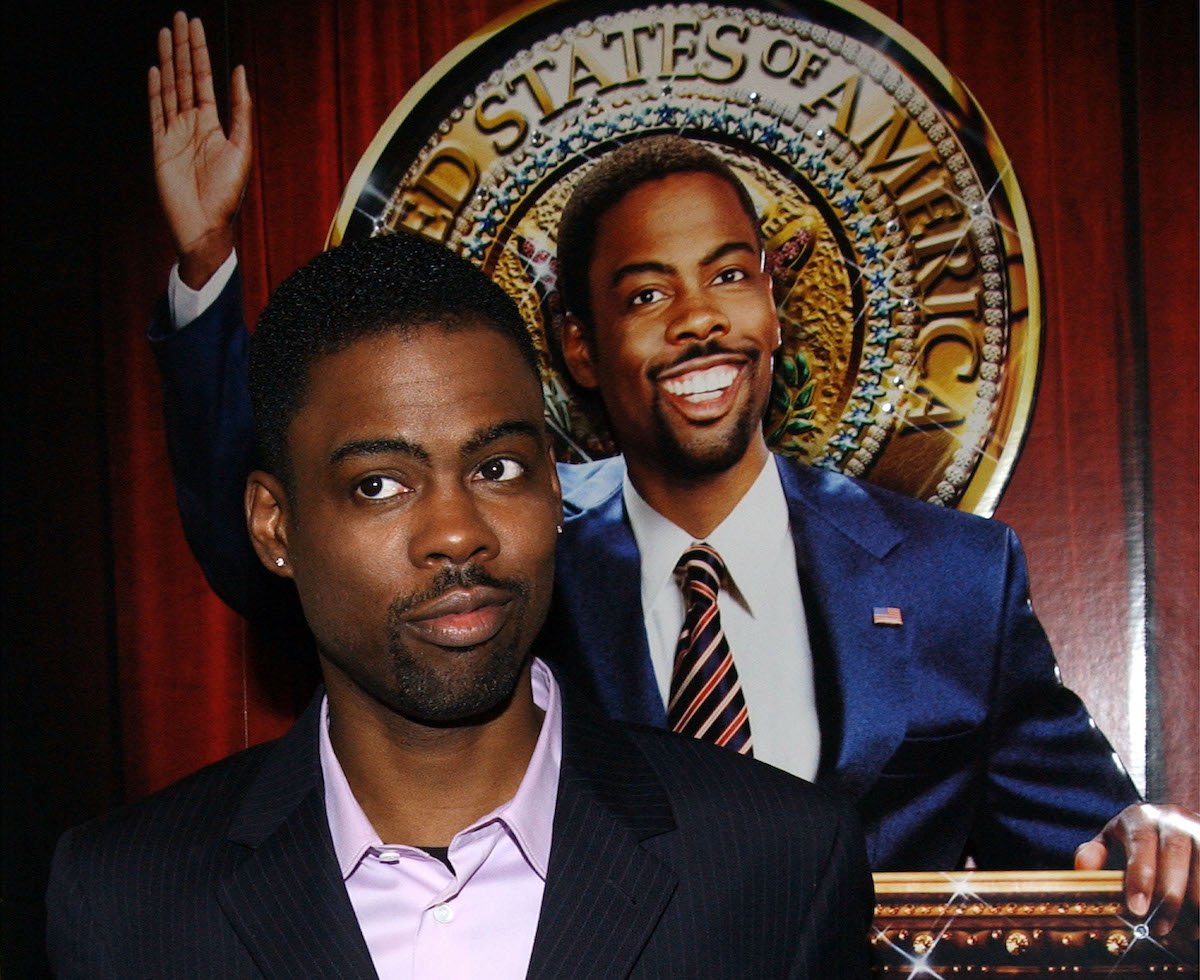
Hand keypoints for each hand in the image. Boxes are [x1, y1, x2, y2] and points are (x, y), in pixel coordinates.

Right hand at [148, 11, 251, 288]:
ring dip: (167, 60)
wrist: (204, 225)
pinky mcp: (159, 146)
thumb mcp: (241, 147)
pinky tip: (154, 69)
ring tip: (165, 33)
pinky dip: (154, 90)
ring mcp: (174, 133)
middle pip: (186, 77)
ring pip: (169, 88)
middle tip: (179, 17)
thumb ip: (241, 109)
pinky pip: (155, 112)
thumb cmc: (228, 193)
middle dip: (183, 47)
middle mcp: (193, 125)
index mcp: (214, 124)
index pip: (205, 79)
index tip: (196, 25)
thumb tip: (240, 70)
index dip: (201, 52)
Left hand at [1075, 803, 1198, 935]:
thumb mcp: (1111, 840)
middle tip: (1160, 927)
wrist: (1173, 821)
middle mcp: (1172, 818)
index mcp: (1140, 817)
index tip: (1136, 908)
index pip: (1140, 844)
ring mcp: (1198, 828)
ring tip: (1188, 931)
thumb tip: (1083, 870)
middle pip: (1174, 854)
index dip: (1140, 877)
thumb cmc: (1135, 839)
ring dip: (1197, 901)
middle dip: (1169, 894)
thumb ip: (1095, 854)